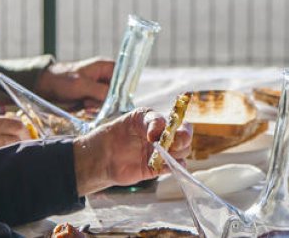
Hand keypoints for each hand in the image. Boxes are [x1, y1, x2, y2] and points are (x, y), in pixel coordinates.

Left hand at [35, 57, 115, 104]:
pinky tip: (84, 108)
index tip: (112, 100)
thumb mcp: (81, 84)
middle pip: (118, 94)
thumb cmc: (62, 79)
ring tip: (85, 104)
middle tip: (90, 101)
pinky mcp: (93, 99)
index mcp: (107, 67)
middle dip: (106, 101)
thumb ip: (100, 91)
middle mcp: (106, 78)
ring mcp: (99, 89)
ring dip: (98, 106)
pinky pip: (101, 108)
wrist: (45, 88)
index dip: (121, 91)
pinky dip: (94, 110)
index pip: (125, 79)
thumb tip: (115, 100)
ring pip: (109, 103)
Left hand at [73, 108, 192, 194]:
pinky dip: (172, 167)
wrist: (103, 154)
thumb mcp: (133, 118)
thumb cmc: (118, 131)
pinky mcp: (157, 168)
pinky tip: (163, 164)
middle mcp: (165, 138)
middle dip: (182, 141)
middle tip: (169, 145)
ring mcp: (162, 153)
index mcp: (161, 123)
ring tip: (160, 154)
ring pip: (182, 153)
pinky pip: (172, 168)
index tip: (162, 133)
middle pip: (185, 139)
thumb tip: (159, 133)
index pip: (180, 123)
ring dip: (176, 154)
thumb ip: (150, 122)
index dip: (178, 127)